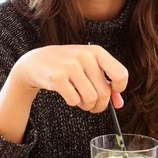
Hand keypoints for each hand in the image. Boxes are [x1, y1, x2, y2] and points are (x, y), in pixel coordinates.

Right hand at [13, 44, 127, 112]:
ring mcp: (70, 66)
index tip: (111, 92)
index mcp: (96, 51)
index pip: (121, 74)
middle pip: (105, 92)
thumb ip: (106, 83)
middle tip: (94, 105)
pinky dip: (74, 103)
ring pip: (91, 98)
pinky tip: (69, 95)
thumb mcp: (89, 67)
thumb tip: (119, 104)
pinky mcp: (57, 78)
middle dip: (100, 104)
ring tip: (81, 100)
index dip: (119, 88)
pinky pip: (74, 100)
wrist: (36, 61)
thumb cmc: (67, 65)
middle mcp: (85, 56)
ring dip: (87, 105)